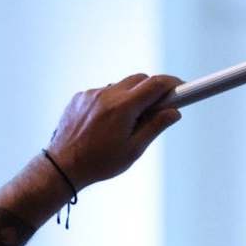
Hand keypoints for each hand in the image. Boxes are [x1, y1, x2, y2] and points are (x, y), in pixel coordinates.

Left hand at [48, 74, 181, 188]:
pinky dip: (112, 101)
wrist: (63, 166)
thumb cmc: (99, 163)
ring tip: (127, 123)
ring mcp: (91, 94)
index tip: (182, 87)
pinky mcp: (79, 97)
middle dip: (152, 90)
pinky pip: (103, 92)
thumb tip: (174, 112)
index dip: (173, 83)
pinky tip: (107, 123)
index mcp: (122, 107)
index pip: (155, 84)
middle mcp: (106, 94)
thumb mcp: (134, 149)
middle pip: (139, 79)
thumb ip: (156, 126)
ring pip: (121, 85)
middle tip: (158, 108)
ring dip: (131, 97)